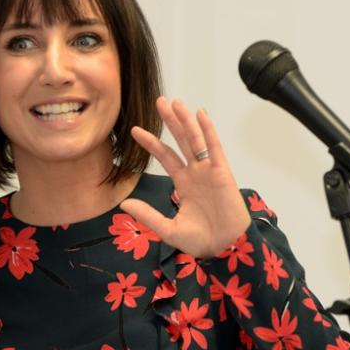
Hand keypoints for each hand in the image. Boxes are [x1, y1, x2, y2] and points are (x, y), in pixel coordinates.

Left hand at [120, 97, 249, 258]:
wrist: (225, 248)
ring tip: (175, 102)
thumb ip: (148, 215)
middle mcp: (196, 173)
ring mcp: (209, 171)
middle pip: (181, 141)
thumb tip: (124, 204)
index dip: (151, 143)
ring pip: (195, 140)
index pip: (166, 157)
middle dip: (171, 121)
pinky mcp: (222, 173)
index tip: (135, 130)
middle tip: (160, 101)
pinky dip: (208, 131)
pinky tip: (200, 115)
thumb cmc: (202, 241)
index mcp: (184, 184)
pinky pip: (214, 148)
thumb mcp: (168, 229)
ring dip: (185, 120)